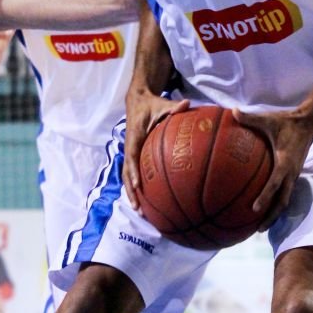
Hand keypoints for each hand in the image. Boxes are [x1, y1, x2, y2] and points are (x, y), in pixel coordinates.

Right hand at [123, 89, 188, 208]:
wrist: (138, 101)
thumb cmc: (151, 105)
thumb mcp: (162, 104)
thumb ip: (174, 107)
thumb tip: (187, 104)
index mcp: (134, 136)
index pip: (131, 156)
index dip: (132, 171)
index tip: (137, 184)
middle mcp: (129, 147)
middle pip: (126, 173)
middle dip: (131, 191)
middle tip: (138, 208)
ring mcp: (130, 152)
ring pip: (127, 177)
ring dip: (132, 194)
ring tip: (140, 212)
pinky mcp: (134, 155)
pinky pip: (133, 174)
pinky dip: (136, 188)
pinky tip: (146, 202)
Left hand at [232, 107, 312, 229]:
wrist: (310, 123)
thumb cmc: (287, 121)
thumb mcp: (269, 118)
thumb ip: (250, 118)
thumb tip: (232, 112)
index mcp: (285, 161)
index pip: (274, 183)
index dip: (265, 196)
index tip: (254, 208)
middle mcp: (291, 172)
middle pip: (282, 201)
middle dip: (271, 216)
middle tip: (257, 230)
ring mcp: (294, 175)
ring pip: (284, 200)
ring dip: (274, 214)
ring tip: (259, 227)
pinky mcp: (293, 175)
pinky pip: (284, 193)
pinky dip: (275, 203)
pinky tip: (263, 210)